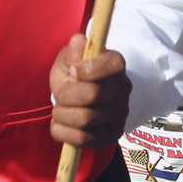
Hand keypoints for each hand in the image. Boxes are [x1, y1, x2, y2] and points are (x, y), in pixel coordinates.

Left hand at [48, 34, 130, 148]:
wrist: (85, 97)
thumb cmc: (75, 74)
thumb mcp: (70, 58)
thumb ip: (73, 51)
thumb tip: (77, 41)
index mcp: (116, 64)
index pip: (110, 66)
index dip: (86, 70)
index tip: (72, 71)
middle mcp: (123, 89)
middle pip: (91, 95)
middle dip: (65, 95)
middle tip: (60, 94)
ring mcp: (120, 114)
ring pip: (84, 120)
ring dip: (62, 115)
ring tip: (59, 110)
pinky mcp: (112, 135)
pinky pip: (84, 140)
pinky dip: (63, 133)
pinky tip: (60, 125)